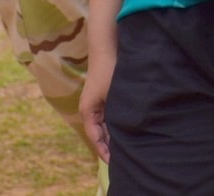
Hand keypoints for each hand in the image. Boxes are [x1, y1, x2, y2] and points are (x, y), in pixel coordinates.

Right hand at [80, 45, 115, 163]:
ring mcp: (96, 104)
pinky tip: (126, 131)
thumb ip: (117, 115)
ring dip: (113, 136)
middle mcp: (89, 110)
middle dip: (109, 146)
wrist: (107, 50)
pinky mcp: (103, 98)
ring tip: (125, 149)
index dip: (103, 150)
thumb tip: (123, 134)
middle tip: (122, 159)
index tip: (112, 162)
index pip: (95, 137)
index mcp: (88, 111)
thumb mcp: (114, 96)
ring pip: (104, 126)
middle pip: (99, 133)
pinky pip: (107, 117)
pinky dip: (114, 126)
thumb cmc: (110, 72)